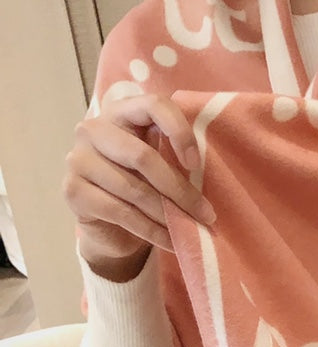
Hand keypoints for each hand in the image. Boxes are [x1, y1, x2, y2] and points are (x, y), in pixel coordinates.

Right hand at [63, 93, 216, 276]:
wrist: (110, 223)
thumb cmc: (144, 184)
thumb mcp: (161, 165)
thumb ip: (176, 156)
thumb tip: (215, 175)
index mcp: (121, 112)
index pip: (153, 105)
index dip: (179, 131)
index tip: (195, 163)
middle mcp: (93, 129)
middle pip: (142, 156)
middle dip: (180, 190)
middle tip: (206, 214)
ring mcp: (78, 159)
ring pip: (133, 189)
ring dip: (168, 215)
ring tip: (192, 230)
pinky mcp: (73, 191)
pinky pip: (121, 213)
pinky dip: (152, 231)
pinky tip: (171, 242)